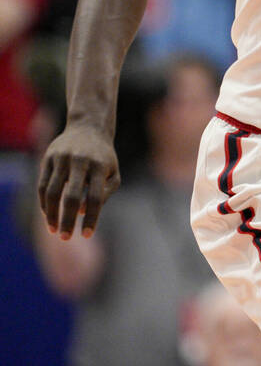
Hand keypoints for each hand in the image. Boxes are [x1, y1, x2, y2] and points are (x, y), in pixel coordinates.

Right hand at [37, 124, 119, 238]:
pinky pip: (42, 185)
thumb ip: (104, 193)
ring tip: (54, 230)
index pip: (96, 197)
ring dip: (51, 214)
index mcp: (100, 166)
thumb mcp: (113, 173)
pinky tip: (48, 215)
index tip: (87, 235)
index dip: (92, 218)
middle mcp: (81, 162)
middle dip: (68, 220)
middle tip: (66, 238)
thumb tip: (83, 211)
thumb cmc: (104, 158)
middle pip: (71, 197)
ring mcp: (62, 159)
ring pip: (52, 192)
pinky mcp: (48, 158)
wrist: (89, 128)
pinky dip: (43, 203)